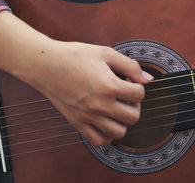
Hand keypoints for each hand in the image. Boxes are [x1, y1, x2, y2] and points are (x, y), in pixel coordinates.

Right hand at [31, 39, 152, 145]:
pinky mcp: (77, 123)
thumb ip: (130, 66)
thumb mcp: (106, 53)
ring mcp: (88, 116)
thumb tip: (148, 79)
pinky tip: (106, 122)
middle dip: (135, 105)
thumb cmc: (75, 56)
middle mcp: (100, 105)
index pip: (139, 94)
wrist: (46, 65)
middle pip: (133, 117)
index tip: (128, 81)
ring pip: (119, 132)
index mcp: (109, 86)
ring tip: (117, 108)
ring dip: (123, 121)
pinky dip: (107, 136)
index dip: (138, 86)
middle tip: (126, 96)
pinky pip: (98, 141)